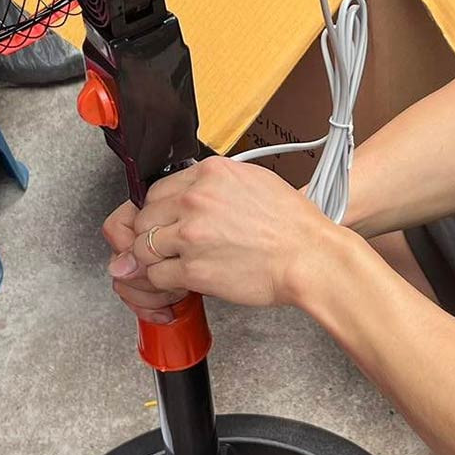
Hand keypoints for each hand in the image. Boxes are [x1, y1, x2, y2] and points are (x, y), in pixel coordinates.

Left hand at [102, 158, 342, 321]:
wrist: (310, 256)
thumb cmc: (292, 223)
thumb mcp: (254, 180)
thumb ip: (216, 184)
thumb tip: (194, 193)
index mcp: (210, 174)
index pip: (156, 191)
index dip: (159, 211)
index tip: (166, 223)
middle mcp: (195, 199)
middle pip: (145, 218)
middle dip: (152, 235)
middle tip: (168, 247)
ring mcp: (191, 235)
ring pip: (144, 247)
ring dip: (155, 259)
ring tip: (173, 265)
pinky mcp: (193, 269)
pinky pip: (156, 275)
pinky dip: (164, 281)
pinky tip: (181, 280)